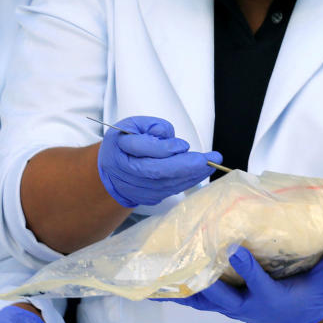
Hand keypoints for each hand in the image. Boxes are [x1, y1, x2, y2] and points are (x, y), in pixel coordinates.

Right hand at [97, 116, 220, 207]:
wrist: (111, 170)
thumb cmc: (125, 142)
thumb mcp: (135, 125)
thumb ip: (154, 127)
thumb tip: (173, 142)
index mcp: (118, 148)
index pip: (141, 149)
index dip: (164, 148)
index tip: (183, 145)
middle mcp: (125, 171)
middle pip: (157, 171)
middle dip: (186, 165)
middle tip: (210, 158)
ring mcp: (136, 187)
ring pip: (166, 184)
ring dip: (192, 175)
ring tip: (211, 164)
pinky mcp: (147, 197)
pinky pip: (170, 191)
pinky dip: (187, 182)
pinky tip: (200, 172)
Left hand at [160, 241, 322, 322]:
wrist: (295, 317)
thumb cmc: (308, 295)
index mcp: (270, 298)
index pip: (256, 281)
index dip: (244, 267)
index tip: (234, 249)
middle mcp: (246, 305)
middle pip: (221, 294)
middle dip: (204, 280)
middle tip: (187, 263)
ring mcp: (230, 306)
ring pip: (203, 299)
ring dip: (182, 289)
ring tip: (159, 278)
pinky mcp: (220, 303)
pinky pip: (197, 298)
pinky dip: (179, 291)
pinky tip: (157, 284)